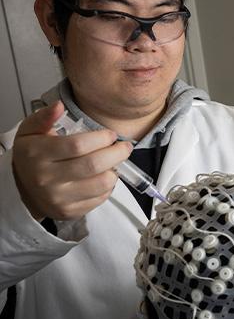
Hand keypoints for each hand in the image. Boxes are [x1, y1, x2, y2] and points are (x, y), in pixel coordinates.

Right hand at [12, 101, 132, 220]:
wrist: (23, 189)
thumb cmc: (33, 156)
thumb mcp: (30, 131)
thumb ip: (45, 117)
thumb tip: (59, 105)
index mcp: (37, 154)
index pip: (77, 145)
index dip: (100, 138)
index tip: (111, 134)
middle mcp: (46, 178)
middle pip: (93, 165)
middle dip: (116, 153)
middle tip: (124, 147)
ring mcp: (58, 198)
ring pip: (101, 183)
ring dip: (115, 171)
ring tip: (112, 162)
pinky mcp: (69, 212)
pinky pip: (101, 198)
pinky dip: (108, 186)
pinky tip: (103, 177)